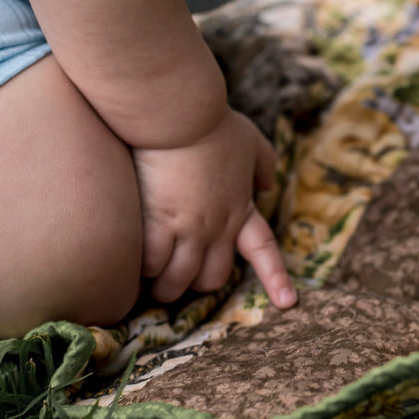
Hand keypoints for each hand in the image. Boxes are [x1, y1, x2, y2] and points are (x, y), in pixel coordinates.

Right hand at [133, 109, 296, 307]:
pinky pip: (150, 267)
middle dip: (196, 283)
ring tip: (149, 280)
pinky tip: (131, 264)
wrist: (182, 115)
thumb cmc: (214, 124)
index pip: (263, 249)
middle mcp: (217, 227)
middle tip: (179, 275)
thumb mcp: (251, 141)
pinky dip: (141, 271)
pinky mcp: (156, 224)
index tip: (287, 303)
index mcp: (241, 209)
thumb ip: (262, 164)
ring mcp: (187, 229)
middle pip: (211, 278)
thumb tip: (267, 184)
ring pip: (177, 281)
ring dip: (164, 286)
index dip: (275, 278)